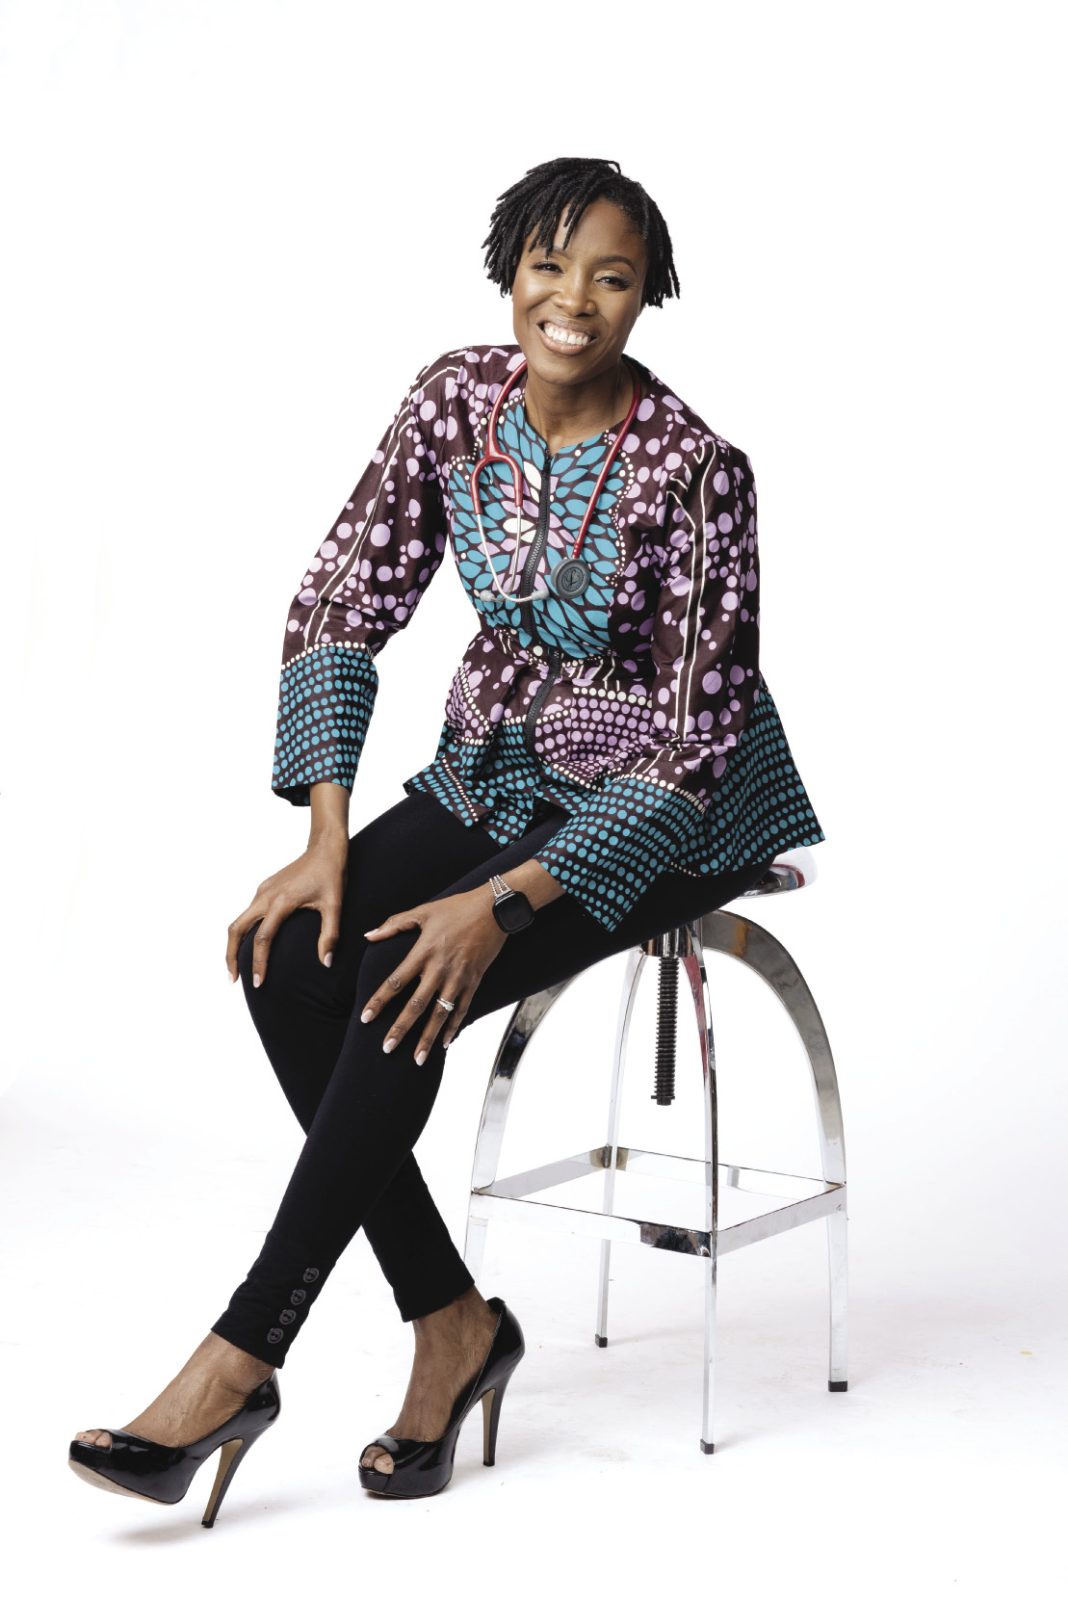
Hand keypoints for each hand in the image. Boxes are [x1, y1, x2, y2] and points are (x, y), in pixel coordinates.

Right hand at [226, 828, 349, 985]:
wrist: (325, 847)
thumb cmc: (331, 874)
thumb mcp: (335, 905)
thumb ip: (330, 935)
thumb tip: (326, 963)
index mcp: (281, 901)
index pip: (263, 939)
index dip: (258, 963)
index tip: (258, 983)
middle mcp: (265, 896)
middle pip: (236, 930)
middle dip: (231, 956)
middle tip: (234, 979)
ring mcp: (262, 891)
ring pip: (239, 921)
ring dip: (235, 944)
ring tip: (238, 968)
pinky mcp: (264, 889)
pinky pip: (248, 914)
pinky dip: (244, 932)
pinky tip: (252, 945)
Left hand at [360, 885, 507, 1062]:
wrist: (494, 908)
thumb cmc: (456, 907)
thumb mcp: (423, 911)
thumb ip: (394, 924)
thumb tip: (368, 936)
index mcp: (424, 951)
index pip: (396, 981)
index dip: (380, 1001)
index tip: (366, 1018)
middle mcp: (440, 968)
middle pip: (416, 1005)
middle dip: (400, 1029)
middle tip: (386, 1048)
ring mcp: (459, 977)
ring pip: (440, 1014)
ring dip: (428, 1038)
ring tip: (417, 1059)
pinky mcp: (474, 981)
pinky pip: (463, 1009)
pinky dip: (454, 1027)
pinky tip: (445, 1043)